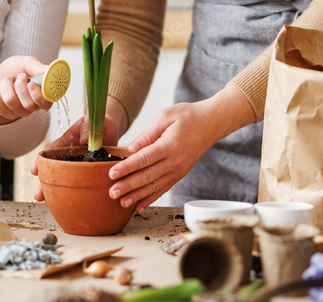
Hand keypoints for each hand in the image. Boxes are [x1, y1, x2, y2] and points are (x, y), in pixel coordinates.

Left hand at [0, 56, 52, 125]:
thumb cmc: (16, 69)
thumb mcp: (28, 63)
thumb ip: (39, 68)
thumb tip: (51, 70)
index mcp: (43, 95)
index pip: (46, 104)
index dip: (38, 96)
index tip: (31, 83)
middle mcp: (33, 107)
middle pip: (28, 104)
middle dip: (19, 85)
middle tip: (19, 76)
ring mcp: (18, 112)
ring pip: (10, 101)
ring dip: (6, 84)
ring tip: (8, 79)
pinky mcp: (3, 113)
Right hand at [29, 98, 126, 200]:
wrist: (111, 130)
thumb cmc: (98, 123)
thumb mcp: (92, 121)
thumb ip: (87, 128)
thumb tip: (83, 140)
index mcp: (67, 142)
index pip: (52, 152)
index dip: (42, 162)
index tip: (35, 171)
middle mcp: (70, 156)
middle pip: (54, 170)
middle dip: (44, 183)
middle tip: (38, 196)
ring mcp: (78, 166)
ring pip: (63, 180)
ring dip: (54, 191)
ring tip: (46, 203)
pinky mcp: (88, 172)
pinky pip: (79, 184)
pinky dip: (73, 193)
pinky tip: (66, 203)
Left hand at [108, 88, 256, 212]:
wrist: (211, 123)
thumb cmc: (187, 116)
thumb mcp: (166, 116)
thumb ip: (148, 134)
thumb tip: (131, 149)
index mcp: (169, 145)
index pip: (144, 159)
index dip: (127, 167)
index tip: (111, 174)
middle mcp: (175, 162)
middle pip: (148, 176)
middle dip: (128, 186)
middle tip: (111, 193)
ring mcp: (179, 170)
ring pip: (155, 186)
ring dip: (137, 196)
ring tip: (122, 202)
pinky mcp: (180, 174)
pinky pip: (164, 189)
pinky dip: (151, 198)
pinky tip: (139, 205)